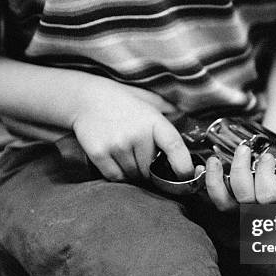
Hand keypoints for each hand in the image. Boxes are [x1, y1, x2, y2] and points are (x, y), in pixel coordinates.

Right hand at [71, 84, 192, 181]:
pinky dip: (118, 174)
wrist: (85, 98)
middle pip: (151, 169)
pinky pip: (116, 177)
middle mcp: (137, 134)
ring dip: (132, 171)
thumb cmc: (122, 101)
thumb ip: (170, 113)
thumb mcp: (150, 101)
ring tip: (126, 152)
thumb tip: (190, 126)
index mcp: (154, 121)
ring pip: (133, 175)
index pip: (175, 148)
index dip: (183, 167)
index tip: (186, 176)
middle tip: (141, 154)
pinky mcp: (99, 153)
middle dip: (149, 168)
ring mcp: (118, 145)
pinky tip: (115, 158)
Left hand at [205, 135, 275, 210]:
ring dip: (216, 180)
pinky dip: (205, 182)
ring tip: (215, 159)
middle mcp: (264, 210)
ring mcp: (245, 208)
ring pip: (225, 204)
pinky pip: (212, 199)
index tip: (268, 156)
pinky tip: (202, 166)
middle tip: (243, 149)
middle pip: (246, 199)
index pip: (271, 199)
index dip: (265, 177)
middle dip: (240, 171)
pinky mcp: (230, 201)